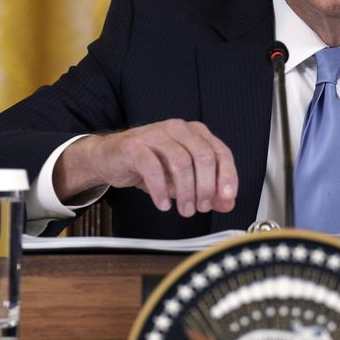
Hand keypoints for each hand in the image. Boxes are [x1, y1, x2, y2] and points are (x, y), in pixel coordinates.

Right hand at [54, 119, 237, 216]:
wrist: (111, 158)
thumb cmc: (150, 164)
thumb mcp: (182, 178)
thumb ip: (207, 189)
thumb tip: (227, 203)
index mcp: (195, 132)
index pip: (220, 152)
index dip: (228, 176)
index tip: (228, 198)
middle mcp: (178, 129)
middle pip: (203, 156)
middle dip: (206, 187)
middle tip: (202, 207)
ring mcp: (156, 135)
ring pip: (181, 162)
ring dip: (186, 191)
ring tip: (185, 210)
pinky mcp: (135, 146)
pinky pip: (153, 168)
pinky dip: (161, 190)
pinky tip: (163, 203)